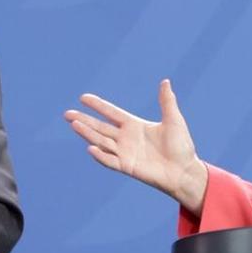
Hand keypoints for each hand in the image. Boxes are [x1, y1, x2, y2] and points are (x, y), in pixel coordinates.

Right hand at [65, 80, 208, 212]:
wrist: (184, 171)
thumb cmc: (181, 146)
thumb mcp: (174, 120)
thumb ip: (167, 102)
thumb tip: (165, 81)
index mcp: (134, 125)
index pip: (111, 113)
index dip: (98, 105)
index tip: (83, 97)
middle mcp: (126, 138)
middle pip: (100, 127)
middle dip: (84, 120)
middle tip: (67, 113)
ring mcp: (125, 153)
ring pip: (101, 141)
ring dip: (88, 133)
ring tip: (74, 124)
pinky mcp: (127, 167)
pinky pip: (110, 160)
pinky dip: (101, 155)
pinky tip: (91, 147)